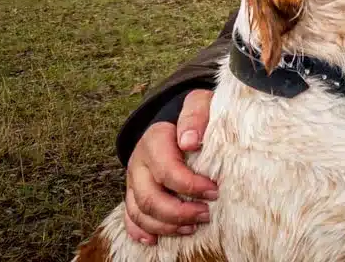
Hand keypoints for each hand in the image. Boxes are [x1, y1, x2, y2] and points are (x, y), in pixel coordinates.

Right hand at [123, 90, 217, 244]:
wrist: (177, 118)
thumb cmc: (195, 115)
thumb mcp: (199, 104)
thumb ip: (195, 116)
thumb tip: (190, 142)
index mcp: (155, 140)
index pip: (167, 171)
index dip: (190, 186)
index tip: (214, 191)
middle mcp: (139, 161)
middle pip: (150, 197)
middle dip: (178, 212)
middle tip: (206, 214)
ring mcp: (133, 179)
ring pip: (139, 211)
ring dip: (165, 225)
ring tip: (192, 227)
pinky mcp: (133, 191)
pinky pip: (130, 216)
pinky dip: (140, 231)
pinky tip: (156, 240)